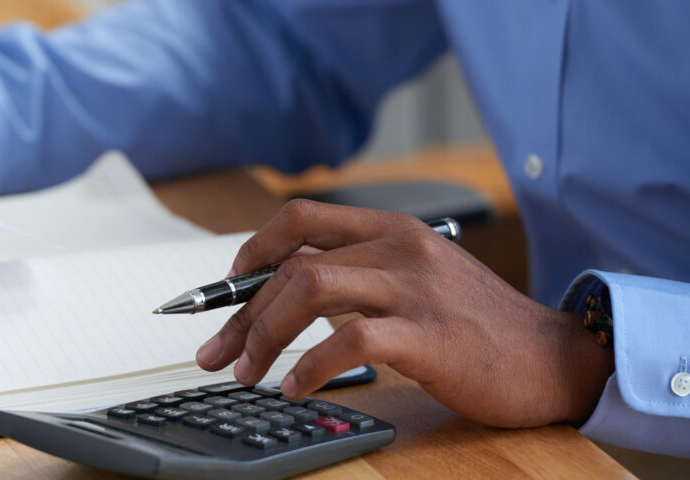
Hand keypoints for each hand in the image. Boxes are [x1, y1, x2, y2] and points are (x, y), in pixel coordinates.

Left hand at [196, 200, 613, 427]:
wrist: (554, 357)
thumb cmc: (477, 326)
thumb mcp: (415, 279)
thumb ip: (358, 275)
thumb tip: (283, 294)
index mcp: (392, 229)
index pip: (298, 220)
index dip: (250, 253)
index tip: (223, 292)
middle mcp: (399, 247)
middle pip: (291, 264)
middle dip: (241, 313)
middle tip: (220, 354)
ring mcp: (415, 288)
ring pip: (308, 290)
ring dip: (263, 334)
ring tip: (249, 372)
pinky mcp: (429, 334)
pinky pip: (349, 341)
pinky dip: (310, 366)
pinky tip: (296, 388)